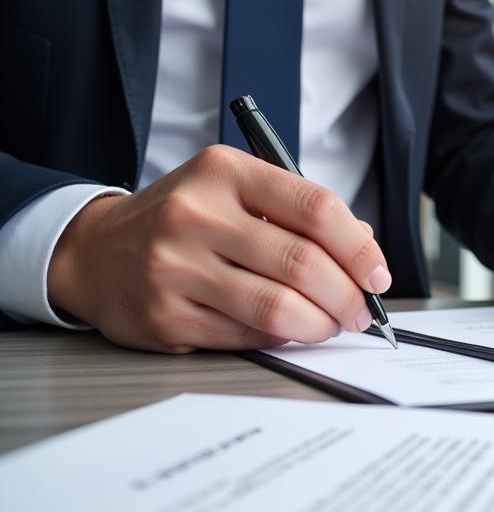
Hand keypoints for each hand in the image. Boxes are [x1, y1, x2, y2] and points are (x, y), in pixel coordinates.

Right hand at [47, 145, 392, 352]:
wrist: (97, 251)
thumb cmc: (184, 220)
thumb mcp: (235, 191)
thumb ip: (298, 212)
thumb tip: (364, 249)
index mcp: (224, 172)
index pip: (316, 208)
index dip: (359, 248)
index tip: (378, 274)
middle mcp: (195, 215)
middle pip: (303, 263)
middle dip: (348, 296)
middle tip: (361, 311)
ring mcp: (175, 268)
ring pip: (278, 308)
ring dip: (321, 325)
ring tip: (331, 324)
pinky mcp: (166, 317)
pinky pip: (247, 336)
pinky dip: (281, 338)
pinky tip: (287, 330)